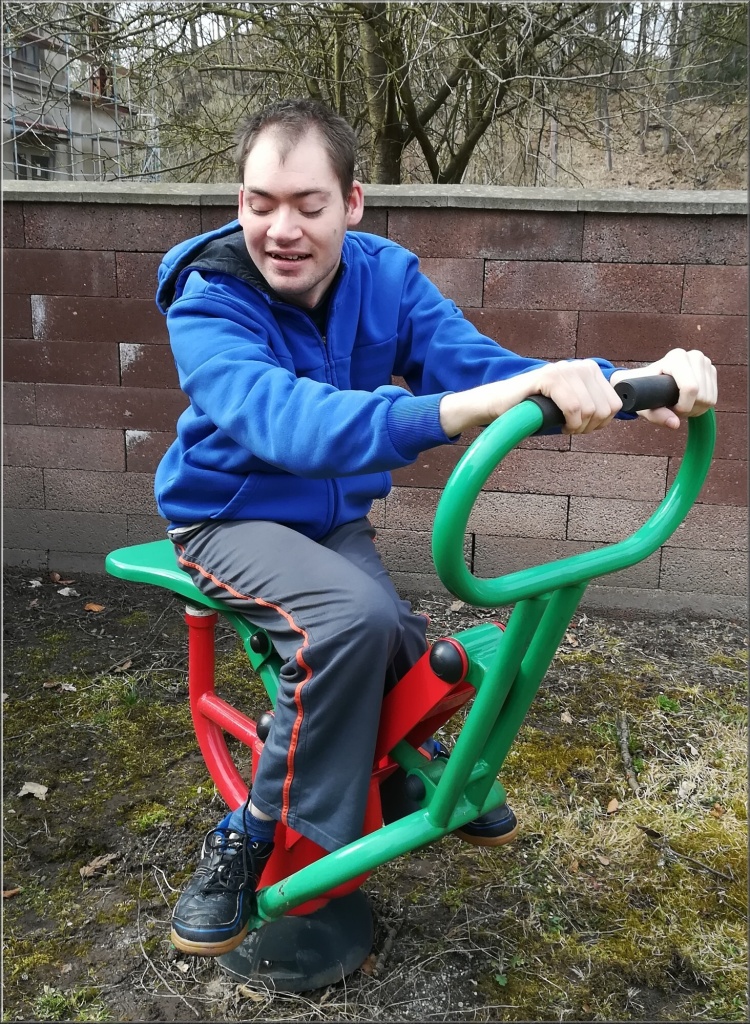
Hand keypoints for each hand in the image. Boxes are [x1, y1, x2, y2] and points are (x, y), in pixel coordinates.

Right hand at [439, 359, 622, 435]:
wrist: (500, 406)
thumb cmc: (536, 409)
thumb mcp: (571, 406)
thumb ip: (593, 404)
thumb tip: (620, 411)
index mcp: (589, 370)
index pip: (616, 402)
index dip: (602, 423)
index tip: (583, 427)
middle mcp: (579, 366)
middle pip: (606, 408)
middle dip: (590, 427)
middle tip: (571, 429)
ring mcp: (564, 369)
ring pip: (590, 409)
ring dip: (578, 427)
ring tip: (563, 426)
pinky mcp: (548, 377)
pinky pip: (573, 407)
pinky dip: (569, 422)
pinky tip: (558, 424)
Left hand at [610, 348, 716, 429]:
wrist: (650, 379)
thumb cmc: (644, 390)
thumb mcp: (645, 404)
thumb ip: (657, 415)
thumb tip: (675, 424)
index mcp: (677, 357)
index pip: (691, 388)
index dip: (683, 406)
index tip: (670, 408)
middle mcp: (695, 356)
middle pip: (702, 396)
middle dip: (688, 409)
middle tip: (672, 407)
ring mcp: (706, 363)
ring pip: (709, 399)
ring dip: (694, 409)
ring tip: (678, 404)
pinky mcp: (712, 371)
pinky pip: (713, 399)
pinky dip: (701, 406)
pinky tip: (688, 402)